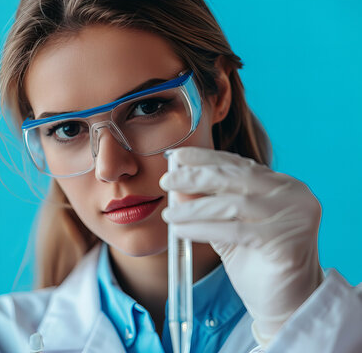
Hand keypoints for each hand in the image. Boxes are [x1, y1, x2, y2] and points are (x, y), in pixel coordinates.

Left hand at [160, 147, 323, 346]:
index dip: (205, 158)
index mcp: (281, 184)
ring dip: (194, 207)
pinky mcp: (286, 240)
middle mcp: (292, 194)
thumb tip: (177, 183)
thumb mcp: (227, 225)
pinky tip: (180, 230)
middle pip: (235, 177)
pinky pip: (234, 230)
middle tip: (166, 181)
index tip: (177, 156)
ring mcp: (293, 215)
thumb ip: (208, 203)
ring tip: (169, 214)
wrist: (286, 303)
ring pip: (232, 203)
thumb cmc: (257, 262)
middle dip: (195, 177)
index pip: (238, 163)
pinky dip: (202, 229)